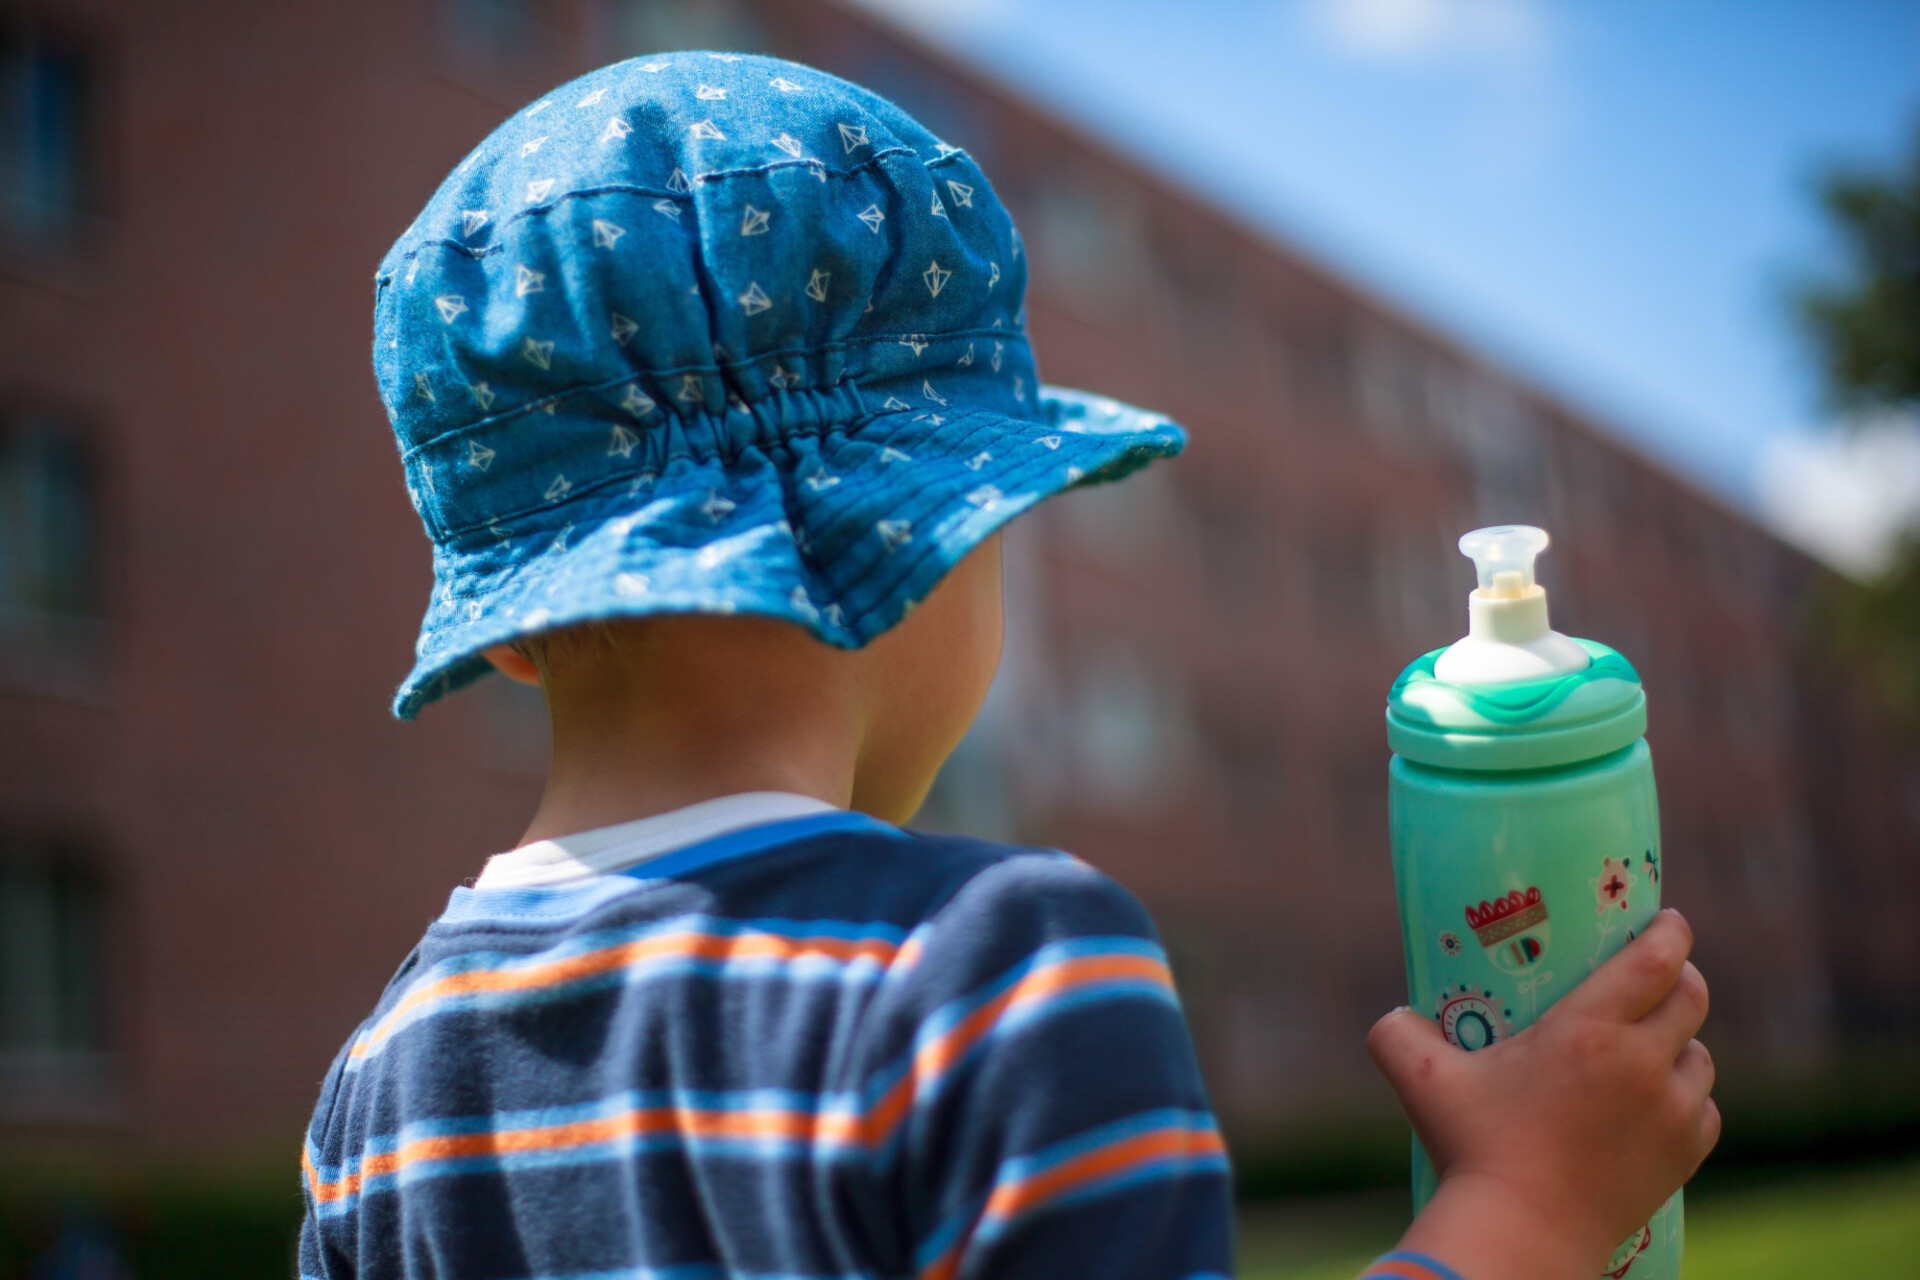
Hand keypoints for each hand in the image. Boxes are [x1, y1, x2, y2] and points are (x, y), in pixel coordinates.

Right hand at [1368, 908, 1719, 1279]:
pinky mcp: (1684, 1154)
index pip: (1656, 960)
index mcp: (1589, 1031)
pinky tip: (1659, 1100)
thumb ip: (1397, 1034)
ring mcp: (1671, 1111)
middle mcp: (1642, 1064)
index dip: (1670, 932)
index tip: (1668, 920)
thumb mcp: (1425, 1082)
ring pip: (1701, 1056)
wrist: (1523, 1232)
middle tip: (1658, 973)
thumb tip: (1393, 1016)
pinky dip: (1687, 1097)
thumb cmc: (1473, 1151)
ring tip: (1654, 1044)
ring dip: (1682, 1042)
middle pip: (1691, 998)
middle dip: (1681, 976)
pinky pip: (1703, 1108)